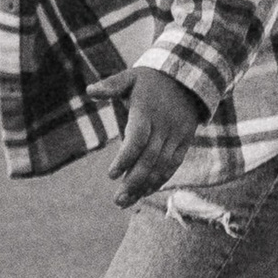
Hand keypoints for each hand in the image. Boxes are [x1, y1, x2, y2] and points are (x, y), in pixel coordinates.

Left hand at [106, 69, 205, 207]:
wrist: (188, 78)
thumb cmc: (151, 80)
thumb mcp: (130, 77)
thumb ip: (110, 85)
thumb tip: (89, 91)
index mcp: (147, 110)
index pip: (137, 138)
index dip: (125, 158)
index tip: (111, 175)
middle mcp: (164, 125)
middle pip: (150, 157)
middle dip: (133, 181)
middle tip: (117, 200)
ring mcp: (176, 134)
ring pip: (162, 165)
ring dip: (145, 185)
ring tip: (126, 201)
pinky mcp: (185, 141)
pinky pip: (174, 163)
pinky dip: (161, 179)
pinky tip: (146, 192)